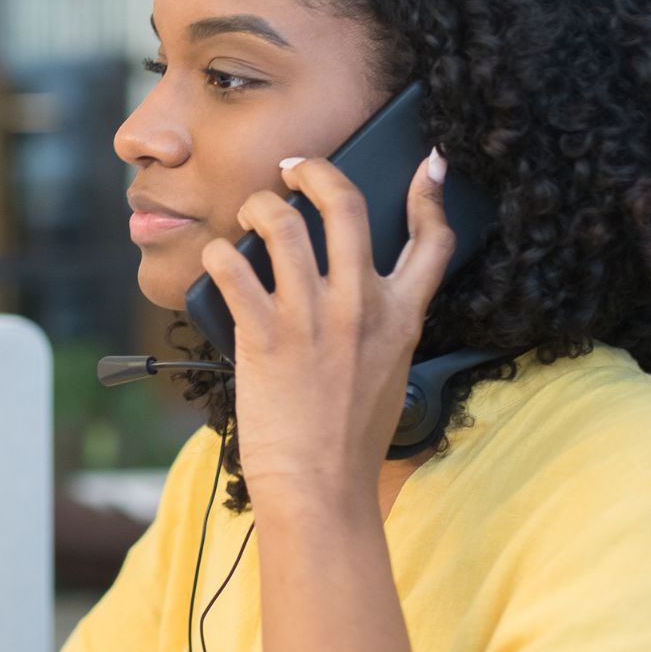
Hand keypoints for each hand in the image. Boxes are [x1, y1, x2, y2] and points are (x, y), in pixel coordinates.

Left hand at [197, 149, 455, 500]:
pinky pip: (230, 266)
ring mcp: (311, 316)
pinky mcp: (264, 333)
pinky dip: (217, 254)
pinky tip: (217, 261)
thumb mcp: (389, 373)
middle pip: (345, 204)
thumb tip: (357, 289)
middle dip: (315, 171)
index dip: (430, 194)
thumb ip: (381, 325)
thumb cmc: (349, 440)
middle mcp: (361, 305)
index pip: (433, 241)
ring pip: (280, 222)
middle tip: (294, 169)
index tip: (425, 164)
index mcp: (402, 316)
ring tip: (248, 213)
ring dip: (258, 205)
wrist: (321, 487)